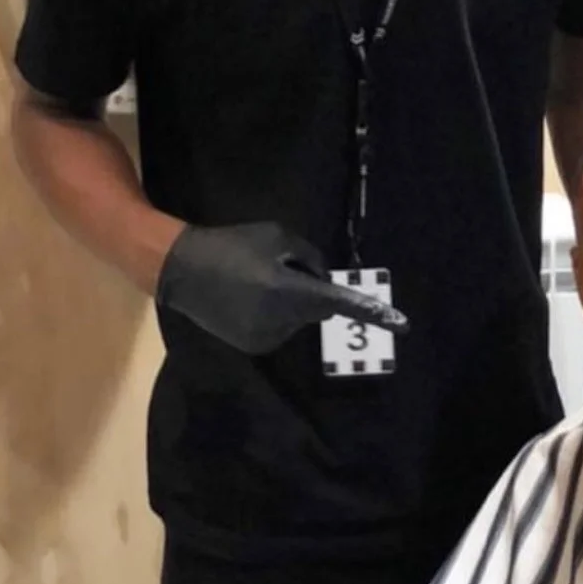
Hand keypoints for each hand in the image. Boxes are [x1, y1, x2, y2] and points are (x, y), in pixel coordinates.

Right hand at [156, 222, 407, 355]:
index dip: (371, 313)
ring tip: (258, 283)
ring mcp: (267, 337)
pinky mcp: (254, 346)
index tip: (401, 324)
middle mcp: (281, 320)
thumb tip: (325, 281)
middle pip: (319, 310)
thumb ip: (311, 258)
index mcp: (287, 291)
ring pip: (300, 321)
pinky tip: (249, 300)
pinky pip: (282, 330)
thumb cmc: (233, 245)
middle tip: (284, 270)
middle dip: (312, 293)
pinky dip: (277, 316)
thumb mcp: (277, 237)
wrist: (181, 270)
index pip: (338, 302)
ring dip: (293, 305)